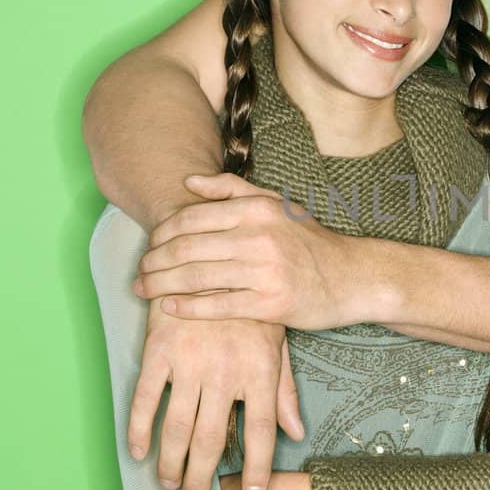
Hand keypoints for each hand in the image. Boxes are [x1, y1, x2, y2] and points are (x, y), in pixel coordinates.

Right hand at [129, 295, 303, 489]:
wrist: (208, 252)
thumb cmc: (248, 301)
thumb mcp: (276, 340)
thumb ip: (284, 389)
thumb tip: (296, 432)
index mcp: (260, 369)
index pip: (262, 431)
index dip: (257, 469)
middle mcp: (226, 370)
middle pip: (213, 438)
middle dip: (202, 475)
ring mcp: (191, 360)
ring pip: (178, 426)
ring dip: (172, 461)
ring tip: (170, 482)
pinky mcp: (160, 349)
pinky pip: (145, 398)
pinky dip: (139, 429)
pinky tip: (138, 450)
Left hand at [132, 173, 371, 328]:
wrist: (352, 277)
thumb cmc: (309, 243)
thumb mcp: (277, 204)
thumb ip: (232, 189)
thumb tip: (189, 181)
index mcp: (256, 209)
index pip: (191, 217)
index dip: (160, 233)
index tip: (148, 246)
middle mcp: (259, 236)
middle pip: (187, 248)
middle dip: (153, 262)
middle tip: (138, 272)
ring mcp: (265, 271)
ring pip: (196, 277)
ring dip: (161, 284)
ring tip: (143, 290)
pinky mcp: (271, 303)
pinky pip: (217, 306)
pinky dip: (187, 307)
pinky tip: (169, 308)